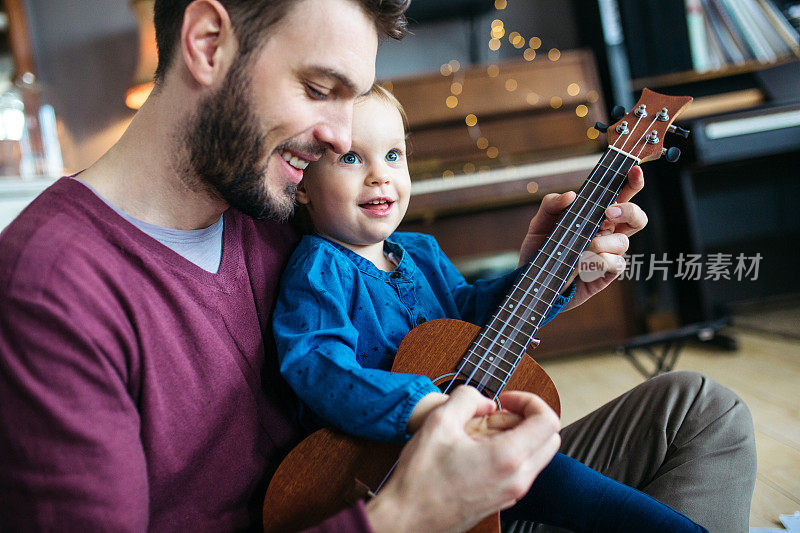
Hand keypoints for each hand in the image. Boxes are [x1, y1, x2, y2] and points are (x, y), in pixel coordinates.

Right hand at [366, 386, 559, 532]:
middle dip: (528, 418)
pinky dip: (510, 453)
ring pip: (537, 455)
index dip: (530, 401)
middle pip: (550, 439)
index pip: (548, 421)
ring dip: (518, 436)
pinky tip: (477, 450)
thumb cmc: (421, 477)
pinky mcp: (503, 500)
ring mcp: (512, 493)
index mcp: (507, 458)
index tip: (506, 400)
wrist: (408, 518)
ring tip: (482, 433)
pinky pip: (522, 471)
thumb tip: (485, 400)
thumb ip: (467, 397)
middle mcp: (517, 479)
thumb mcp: (439, 421)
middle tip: (496, 415)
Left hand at [518, 165, 647, 310]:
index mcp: (596, 215)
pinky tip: (582, 264)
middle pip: (637, 217)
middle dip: (629, 210)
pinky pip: (616, 264)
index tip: (634, 171)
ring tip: (580, 248)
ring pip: (623, 242)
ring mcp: (609, 253)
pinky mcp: (607, 274)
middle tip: (607, 212)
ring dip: (601, 242)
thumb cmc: (540, 249)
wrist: (532, 281)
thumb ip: (551, 204)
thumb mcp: (539, 223)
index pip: (621, 195)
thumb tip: (571, 194)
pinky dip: (599, 262)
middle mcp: (608, 232)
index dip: (632, 181)